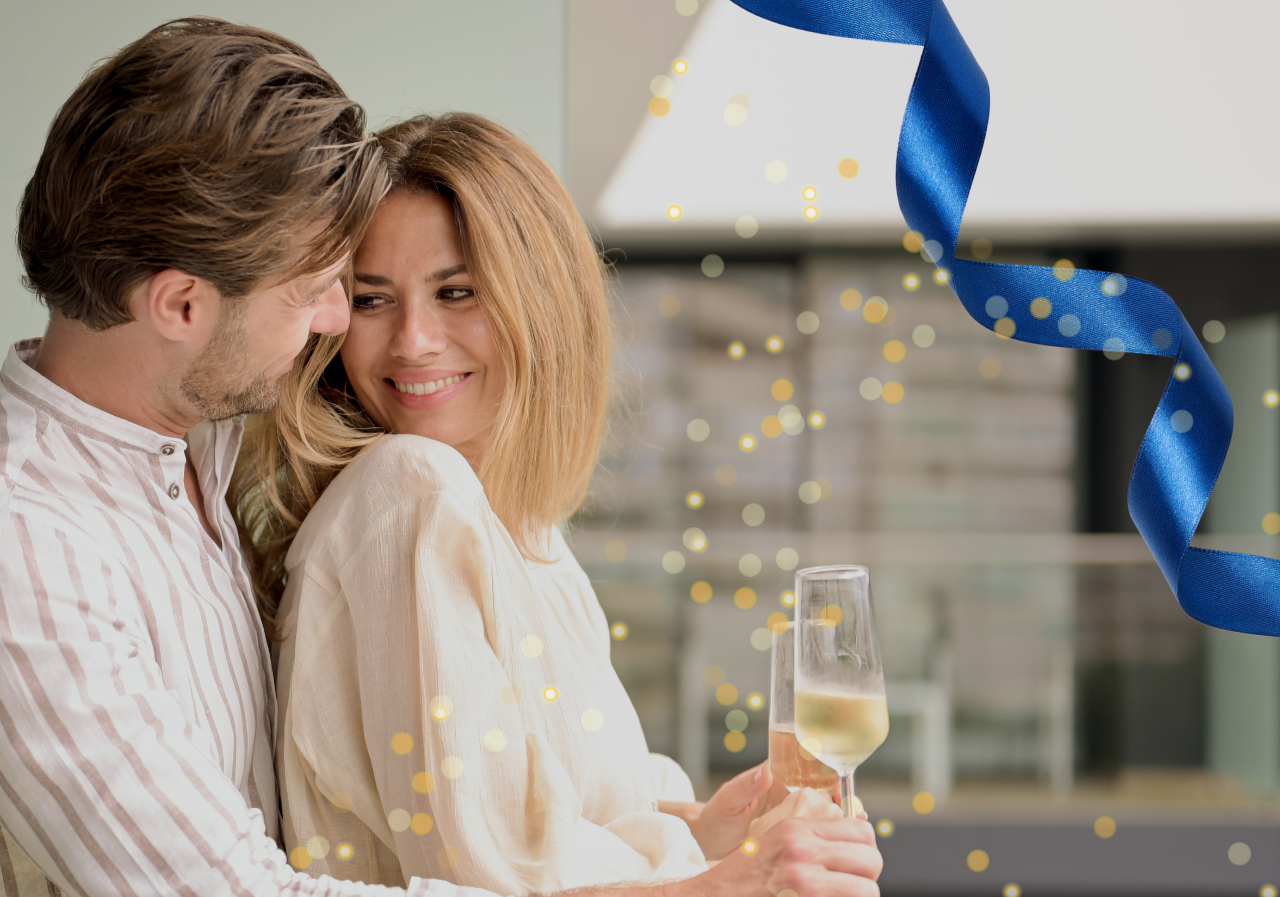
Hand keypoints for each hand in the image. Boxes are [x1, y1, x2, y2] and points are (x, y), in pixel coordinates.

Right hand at [672, 816, 882, 896]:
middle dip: (868, 874)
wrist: (719, 895)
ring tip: (847, 894)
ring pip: (867, 888)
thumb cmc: (749, 869)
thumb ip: (814, 828)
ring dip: (861, 894)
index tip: (859, 858)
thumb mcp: (776, 835)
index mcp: (797, 825)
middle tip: (856, 881)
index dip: (866, 847)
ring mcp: (803, 878)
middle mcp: (802, 848)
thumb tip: (861, 824)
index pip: (862, 830)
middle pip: (871, 858)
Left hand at [683, 761, 853, 859]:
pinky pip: (820, 830)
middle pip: (826, 788)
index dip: (830, 772)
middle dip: (843, 797)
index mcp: (777, 775)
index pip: (809, 765)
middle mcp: (790, 791)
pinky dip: (833, 834)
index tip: (841, 786)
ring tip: (855, 827)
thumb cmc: (716, 818)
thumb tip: (764, 771)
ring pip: (827, 810)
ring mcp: (796, 812)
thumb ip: (744, 787)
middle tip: (855, 813)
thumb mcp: (727, 802)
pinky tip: (842, 844)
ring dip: (843, 817)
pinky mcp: (797, 831)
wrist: (710, 842)